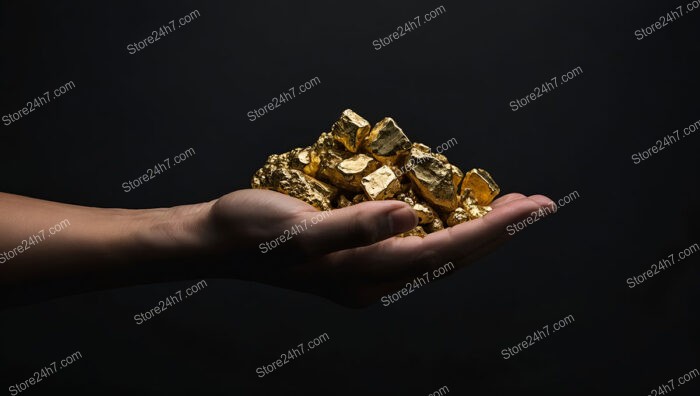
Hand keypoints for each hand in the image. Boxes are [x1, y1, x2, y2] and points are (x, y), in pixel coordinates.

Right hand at [206, 189, 553, 306]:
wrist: (217, 242)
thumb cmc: (252, 234)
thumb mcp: (299, 230)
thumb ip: (354, 227)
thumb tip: (410, 216)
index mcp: (365, 274)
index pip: (444, 251)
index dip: (492, 229)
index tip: (532, 208)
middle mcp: (373, 279)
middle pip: (450, 256)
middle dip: (496, 231)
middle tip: (536, 205)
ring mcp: (365, 271)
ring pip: (436, 252)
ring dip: (473, 229)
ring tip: (506, 205)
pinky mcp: (355, 258)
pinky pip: (413, 244)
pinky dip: (441, 225)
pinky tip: (448, 208)